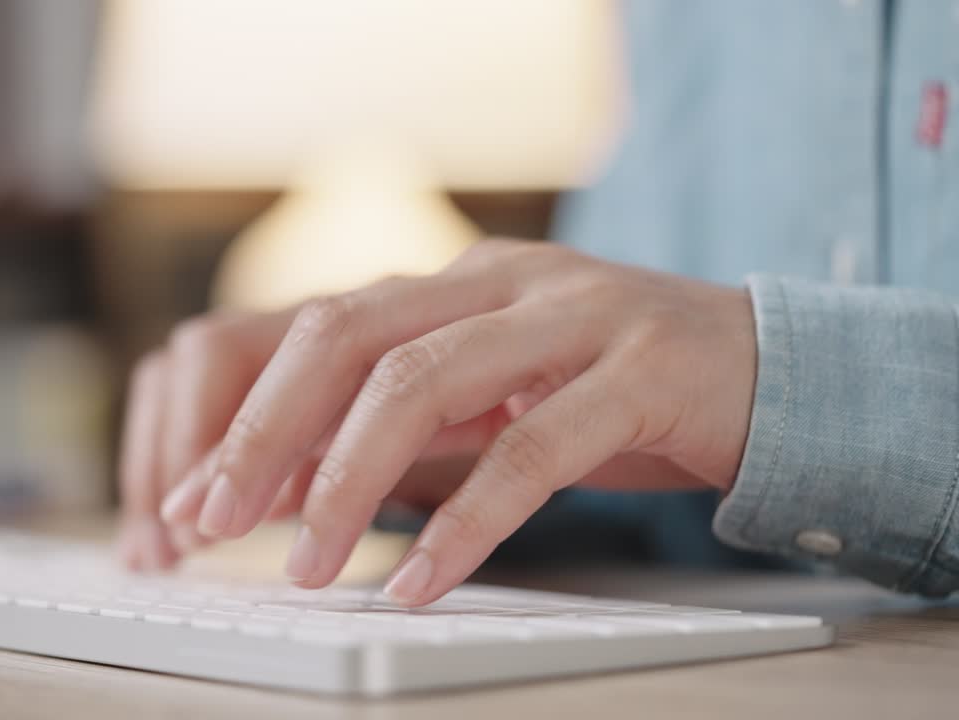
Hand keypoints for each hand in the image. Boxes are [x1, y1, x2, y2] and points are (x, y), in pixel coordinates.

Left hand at [136, 239, 758, 605]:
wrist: (770, 373)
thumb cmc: (616, 395)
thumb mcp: (492, 404)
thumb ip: (399, 431)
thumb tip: (280, 487)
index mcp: (455, 283)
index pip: (317, 327)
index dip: (242, 412)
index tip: (188, 499)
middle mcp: (500, 280)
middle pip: (346, 336)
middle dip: (266, 434)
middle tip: (212, 525)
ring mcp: (572, 314)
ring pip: (424, 380)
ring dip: (347, 479)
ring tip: (311, 567)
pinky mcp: (639, 371)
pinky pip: (533, 448)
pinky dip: (466, 520)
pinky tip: (422, 580)